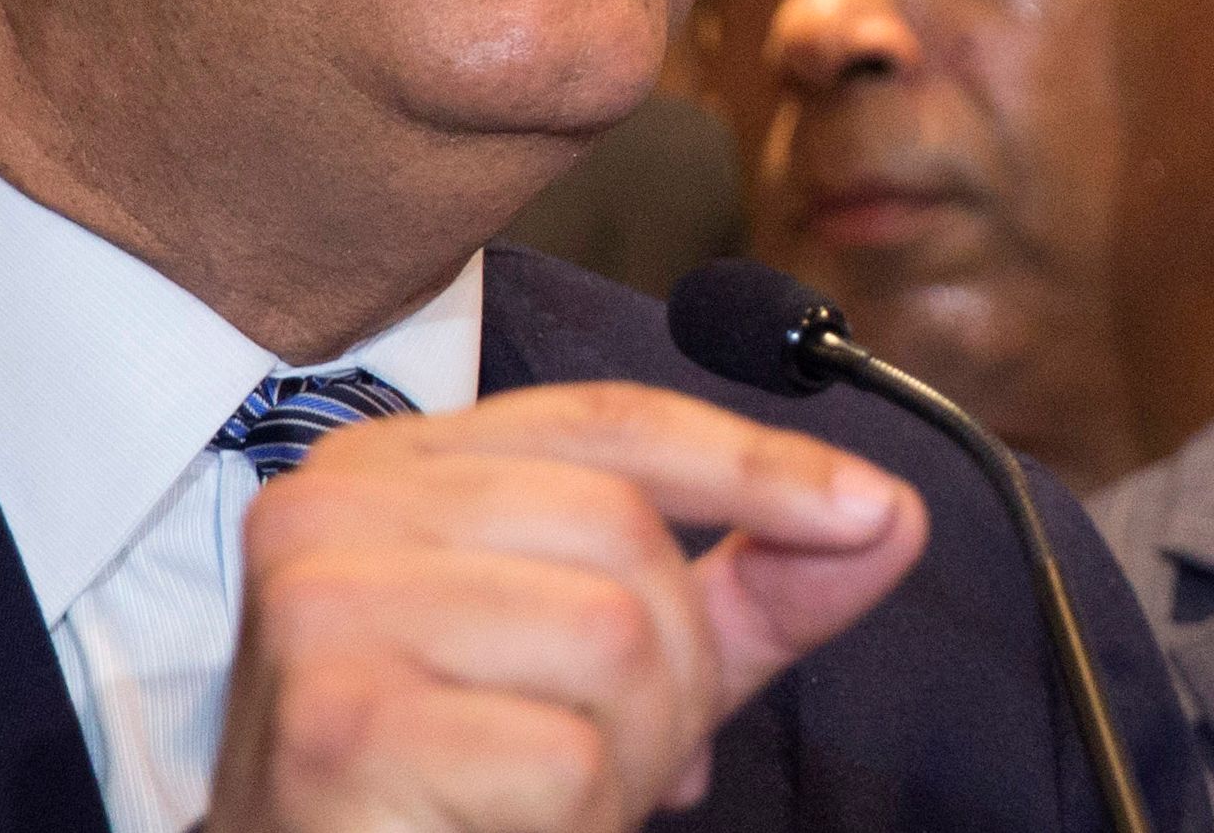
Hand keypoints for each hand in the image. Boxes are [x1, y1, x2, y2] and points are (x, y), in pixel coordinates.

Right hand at [203, 380, 927, 832]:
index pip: (607, 421)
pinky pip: (566, 759)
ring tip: (552, 796)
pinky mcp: (338, 724)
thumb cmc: (448, 784)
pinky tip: (506, 829)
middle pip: (624, 534)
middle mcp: (334, 505)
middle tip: (613, 757)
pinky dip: (577, 822)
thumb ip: (739, 591)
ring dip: (629, 755)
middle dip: (673, 672)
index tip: (868, 508)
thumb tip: (889, 515)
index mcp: (389, 463)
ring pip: (611, 640)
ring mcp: (323, 608)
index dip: (751, 463)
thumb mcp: (604, 667)